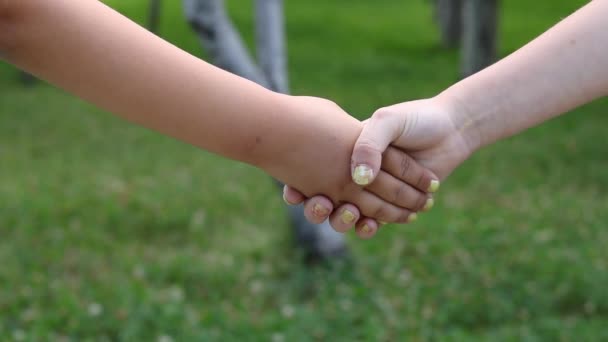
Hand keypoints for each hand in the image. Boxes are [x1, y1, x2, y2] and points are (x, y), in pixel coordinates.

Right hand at [266, 95, 438, 228]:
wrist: (449, 130)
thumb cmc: (413, 120)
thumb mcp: (385, 121)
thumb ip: (369, 144)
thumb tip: (358, 179)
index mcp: (341, 152)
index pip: (311, 173)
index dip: (297, 187)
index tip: (294, 192)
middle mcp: (349, 174)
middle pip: (322, 201)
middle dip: (316, 209)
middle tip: (322, 203)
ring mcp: (368, 193)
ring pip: (344, 216)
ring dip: (343, 220)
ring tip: (352, 213)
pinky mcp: (388, 208)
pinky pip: (370, 224)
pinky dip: (368, 228)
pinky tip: (374, 224)